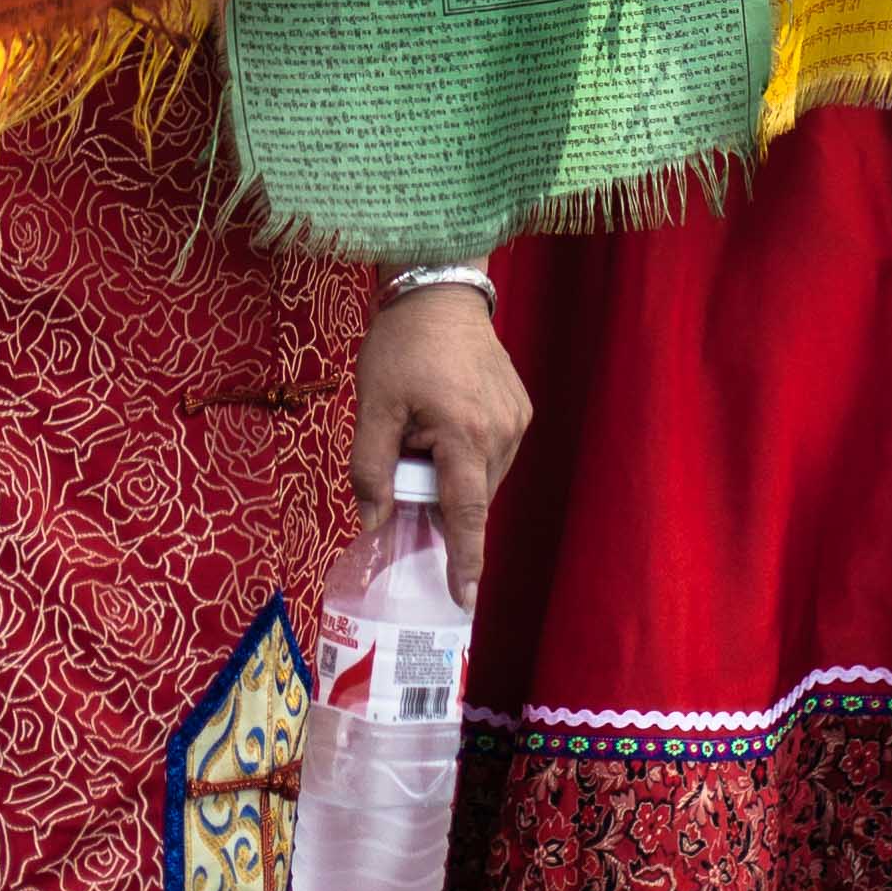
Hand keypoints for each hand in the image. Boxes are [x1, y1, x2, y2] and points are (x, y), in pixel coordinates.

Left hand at [356, 280, 526, 586]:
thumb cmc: (402, 346)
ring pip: (483, 478)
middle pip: (470, 497)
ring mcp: (516, 419)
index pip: (465, 514)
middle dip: (440, 503)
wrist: (440, 291)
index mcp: (465, 433)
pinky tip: (443, 426)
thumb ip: (371, 469)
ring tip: (423, 434)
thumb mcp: (373, 405)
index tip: (465, 600)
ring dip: (454, 477)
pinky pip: (493, 454)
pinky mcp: (520, 408)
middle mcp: (502, 432)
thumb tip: (374, 522)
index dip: (463, 560)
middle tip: (407, 474)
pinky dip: (468, 457)